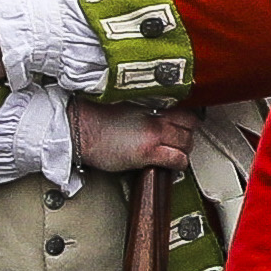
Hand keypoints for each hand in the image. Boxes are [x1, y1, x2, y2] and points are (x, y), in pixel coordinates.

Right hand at [66, 99, 183, 173]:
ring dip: (183, 150)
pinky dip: (179, 164)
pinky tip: (173, 166)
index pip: (185, 112)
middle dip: (187, 136)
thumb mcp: (127, 105)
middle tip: (180, 143)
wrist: (80, 127)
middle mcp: (156, 117)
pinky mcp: (148, 153)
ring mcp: (154, 135)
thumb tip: (158, 118)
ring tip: (175, 154)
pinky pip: (177, 159)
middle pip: (190, 127)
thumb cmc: (95, 118)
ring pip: (187, 143)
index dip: (188, 122)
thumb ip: (147, 110)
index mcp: (151, 104)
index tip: (185, 128)